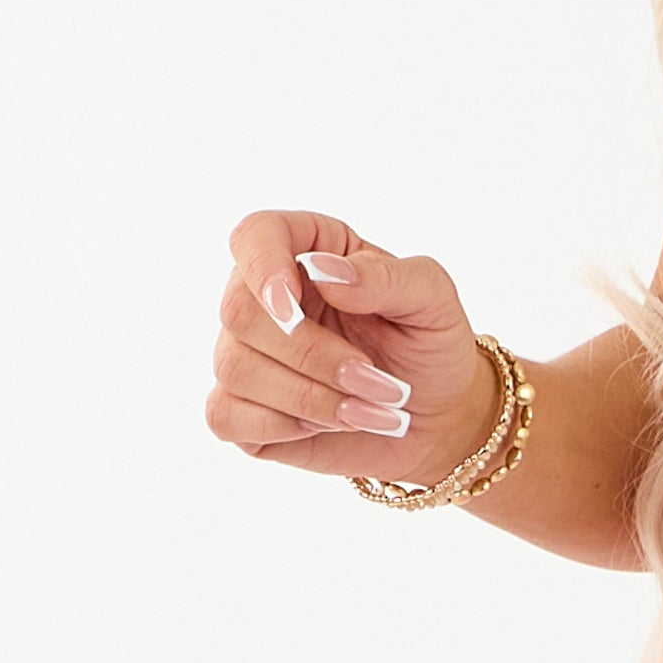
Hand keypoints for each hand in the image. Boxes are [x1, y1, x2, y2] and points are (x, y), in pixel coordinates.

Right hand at [210, 212, 492, 484]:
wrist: (437, 416)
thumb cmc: (430, 346)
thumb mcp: (431, 300)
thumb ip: (385, 277)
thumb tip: (323, 272)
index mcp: (307, 252)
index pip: (254, 236)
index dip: (262, 266)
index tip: (292, 305)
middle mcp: (266, 299)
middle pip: (241, 313)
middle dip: (312, 356)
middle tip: (379, 382)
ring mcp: (247, 354)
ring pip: (236, 370)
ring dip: (311, 398)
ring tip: (372, 411)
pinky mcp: (242, 410)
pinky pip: (224, 416)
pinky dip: (279, 426)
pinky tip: (324, 426)